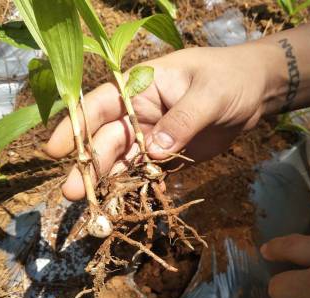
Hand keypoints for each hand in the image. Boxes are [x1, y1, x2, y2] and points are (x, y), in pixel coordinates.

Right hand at [45, 44, 281, 199]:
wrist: (253, 93)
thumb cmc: (230, 80)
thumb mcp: (209, 95)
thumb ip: (182, 120)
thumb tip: (154, 151)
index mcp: (142, 86)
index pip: (101, 103)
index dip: (76, 126)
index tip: (55, 150)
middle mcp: (140, 111)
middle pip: (108, 139)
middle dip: (89, 164)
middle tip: (72, 193)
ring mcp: (152, 135)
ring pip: (123, 160)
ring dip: (106, 181)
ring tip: (91, 205)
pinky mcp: (166, 154)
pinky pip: (146, 171)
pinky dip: (134, 186)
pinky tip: (121, 202)